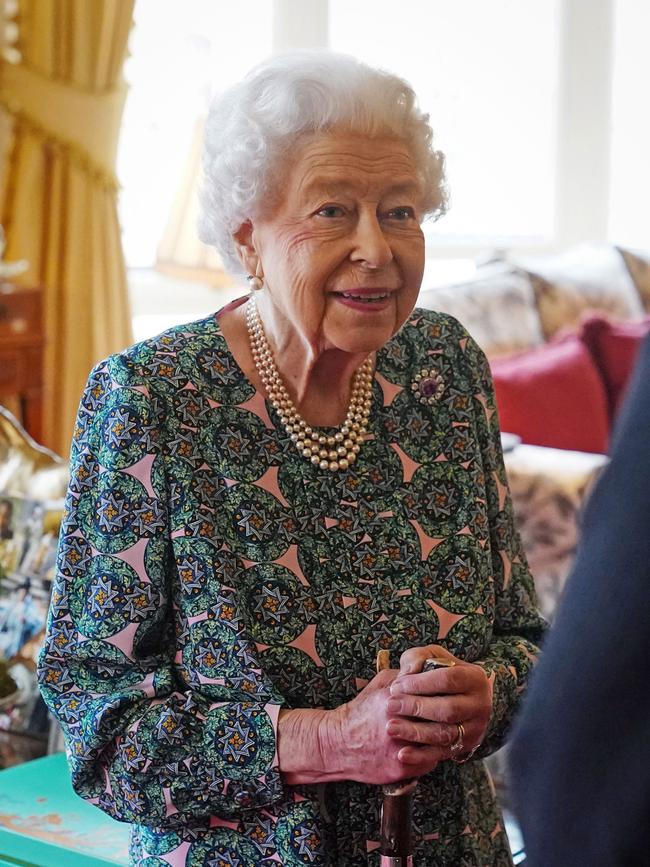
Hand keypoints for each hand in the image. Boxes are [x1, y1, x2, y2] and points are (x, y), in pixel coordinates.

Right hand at [324, 668, 441, 784]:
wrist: (338, 743)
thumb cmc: (361, 711)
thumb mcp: (378, 685)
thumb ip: (403, 675)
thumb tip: (426, 667)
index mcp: (393, 701)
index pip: (431, 697)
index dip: (443, 696)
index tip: (450, 695)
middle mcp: (396, 725)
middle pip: (437, 721)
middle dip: (448, 718)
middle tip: (455, 714)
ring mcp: (399, 749)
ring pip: (437, 744)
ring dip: (444, 737)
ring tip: (446, 730)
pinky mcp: (399, 768)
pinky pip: (429, 762)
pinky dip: (434, 754)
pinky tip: (431, 747)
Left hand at [386, 644, 492, 763]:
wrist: (462, 697)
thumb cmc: (440, 672)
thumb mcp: (433, 657)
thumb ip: (418, 658)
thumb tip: (408, 672)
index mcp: (474, 678)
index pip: (448, 679)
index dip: (420, 683)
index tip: (396, 686)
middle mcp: (480, 705)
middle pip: (447, 709)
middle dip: (416, 707)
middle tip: (390, 705)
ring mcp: (474, 728)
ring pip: (444, 734)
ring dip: (415, 732)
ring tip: (391, 727)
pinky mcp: (464, 747)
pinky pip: (442, 754)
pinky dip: (421, 756)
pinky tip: (402, 754)